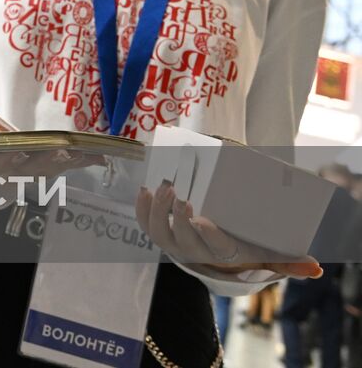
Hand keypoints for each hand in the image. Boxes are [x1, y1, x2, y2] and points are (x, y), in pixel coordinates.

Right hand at [0, 105, 98, 179]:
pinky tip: (98, 157)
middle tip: (64, 150)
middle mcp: (5, 174)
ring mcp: (24, 175)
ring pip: (47, 172)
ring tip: (88, 153)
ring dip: (68, 163)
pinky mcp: (39, 170)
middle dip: (47, 161)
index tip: (19, 151)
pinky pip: (60, 168)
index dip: (6, 160)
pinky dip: (78, 163)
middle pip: (27, 171)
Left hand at [135, 181, 323, 277]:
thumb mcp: (263, 254)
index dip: (207, 234)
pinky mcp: (158, 234)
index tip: (202, 219)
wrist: (212, 254)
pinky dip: (141, 209)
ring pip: (157, 232)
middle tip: (178, 193)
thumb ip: (287, 261)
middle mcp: (192, 252)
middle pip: (181, 238)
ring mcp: (172, 243)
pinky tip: (143, 190)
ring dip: (156, 211)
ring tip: (161, 188)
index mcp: (219, 254)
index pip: (213, 247)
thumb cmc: (240, 248)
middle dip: (177, 217)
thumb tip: (315, 268)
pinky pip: (144, 224)